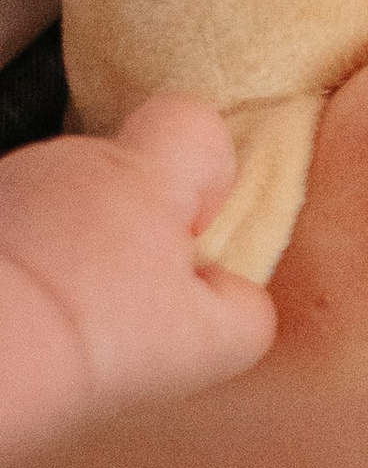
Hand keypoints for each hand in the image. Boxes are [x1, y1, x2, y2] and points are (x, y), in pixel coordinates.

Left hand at [0, 99, 274, 463]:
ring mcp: (10, 184)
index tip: (196, 234)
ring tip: (69, 321)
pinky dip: (23, 267)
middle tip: (131, 303)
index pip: (194, 123)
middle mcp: (72, 162)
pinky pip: (15, 230)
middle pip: (126, 175)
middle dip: (134, 230)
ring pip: (64, 206)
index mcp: (142, 175)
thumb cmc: (90, 337)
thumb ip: (244, 309)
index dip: (207, 172)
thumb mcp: (208, 344)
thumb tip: (235, 295)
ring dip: (72, 251)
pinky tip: (27, 320)